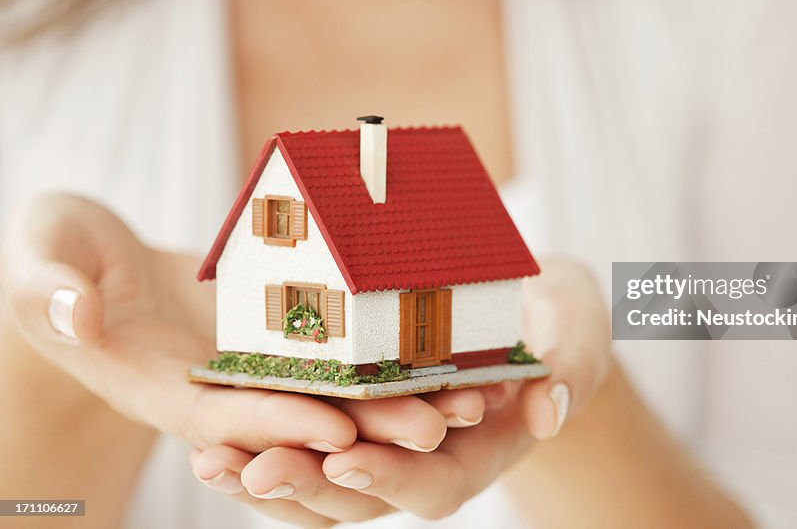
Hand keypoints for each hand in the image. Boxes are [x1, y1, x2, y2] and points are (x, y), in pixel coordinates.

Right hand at [0, 194, 484, 464]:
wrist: (89, 256)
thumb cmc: (55, 253)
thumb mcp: (41, 256)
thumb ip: (50, 288)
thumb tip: (71, 313)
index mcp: (155, 385)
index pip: (223, 418)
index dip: (279, 425)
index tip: (340, 429)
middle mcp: (212, 390)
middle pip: (297, 418)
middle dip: (368, 427)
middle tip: (442, 422)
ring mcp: (248, 369)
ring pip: (331, 395)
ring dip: (396, 402)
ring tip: (469, 397)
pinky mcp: (275, 342)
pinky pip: (336, 357)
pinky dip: (387, 362)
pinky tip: (445, 353)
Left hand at [189, 258, 612, 524]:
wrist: (533, 309)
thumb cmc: (561, 318)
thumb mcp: (579, 331)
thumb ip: (574, 367)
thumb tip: (549, 411)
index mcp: (482, 449)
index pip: (435, 481)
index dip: (392, 477)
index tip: (346, 461)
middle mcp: (427, 458)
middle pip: (363, 493)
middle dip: (307, 485)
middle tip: (250, 469)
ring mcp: (387, 440)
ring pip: (321, 476)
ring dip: (265, 475)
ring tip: (210, 462)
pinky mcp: (355, 412)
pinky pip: (306, 439)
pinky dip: (261, 439)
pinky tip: (213, 435)